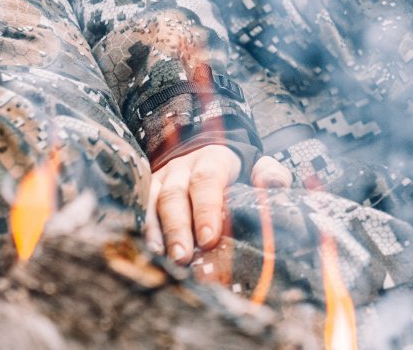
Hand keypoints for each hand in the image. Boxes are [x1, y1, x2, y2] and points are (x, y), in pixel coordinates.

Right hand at [143, 145, 292, 263]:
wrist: (207, 154)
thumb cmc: (236, 172)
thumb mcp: (257, 166)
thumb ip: (270, 173)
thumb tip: (272, 183)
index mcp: (212, 159)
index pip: (207, 181)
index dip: (206, 209)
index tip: (209, 238)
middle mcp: (182, 167)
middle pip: (174, 194)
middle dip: (178, 228)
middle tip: (183, 257)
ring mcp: (161, 178)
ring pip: (152, 201)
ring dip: (155, 230)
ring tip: (161, 257)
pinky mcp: (148, 191)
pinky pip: (140, 207)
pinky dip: (143, 228)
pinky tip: (147, 250)